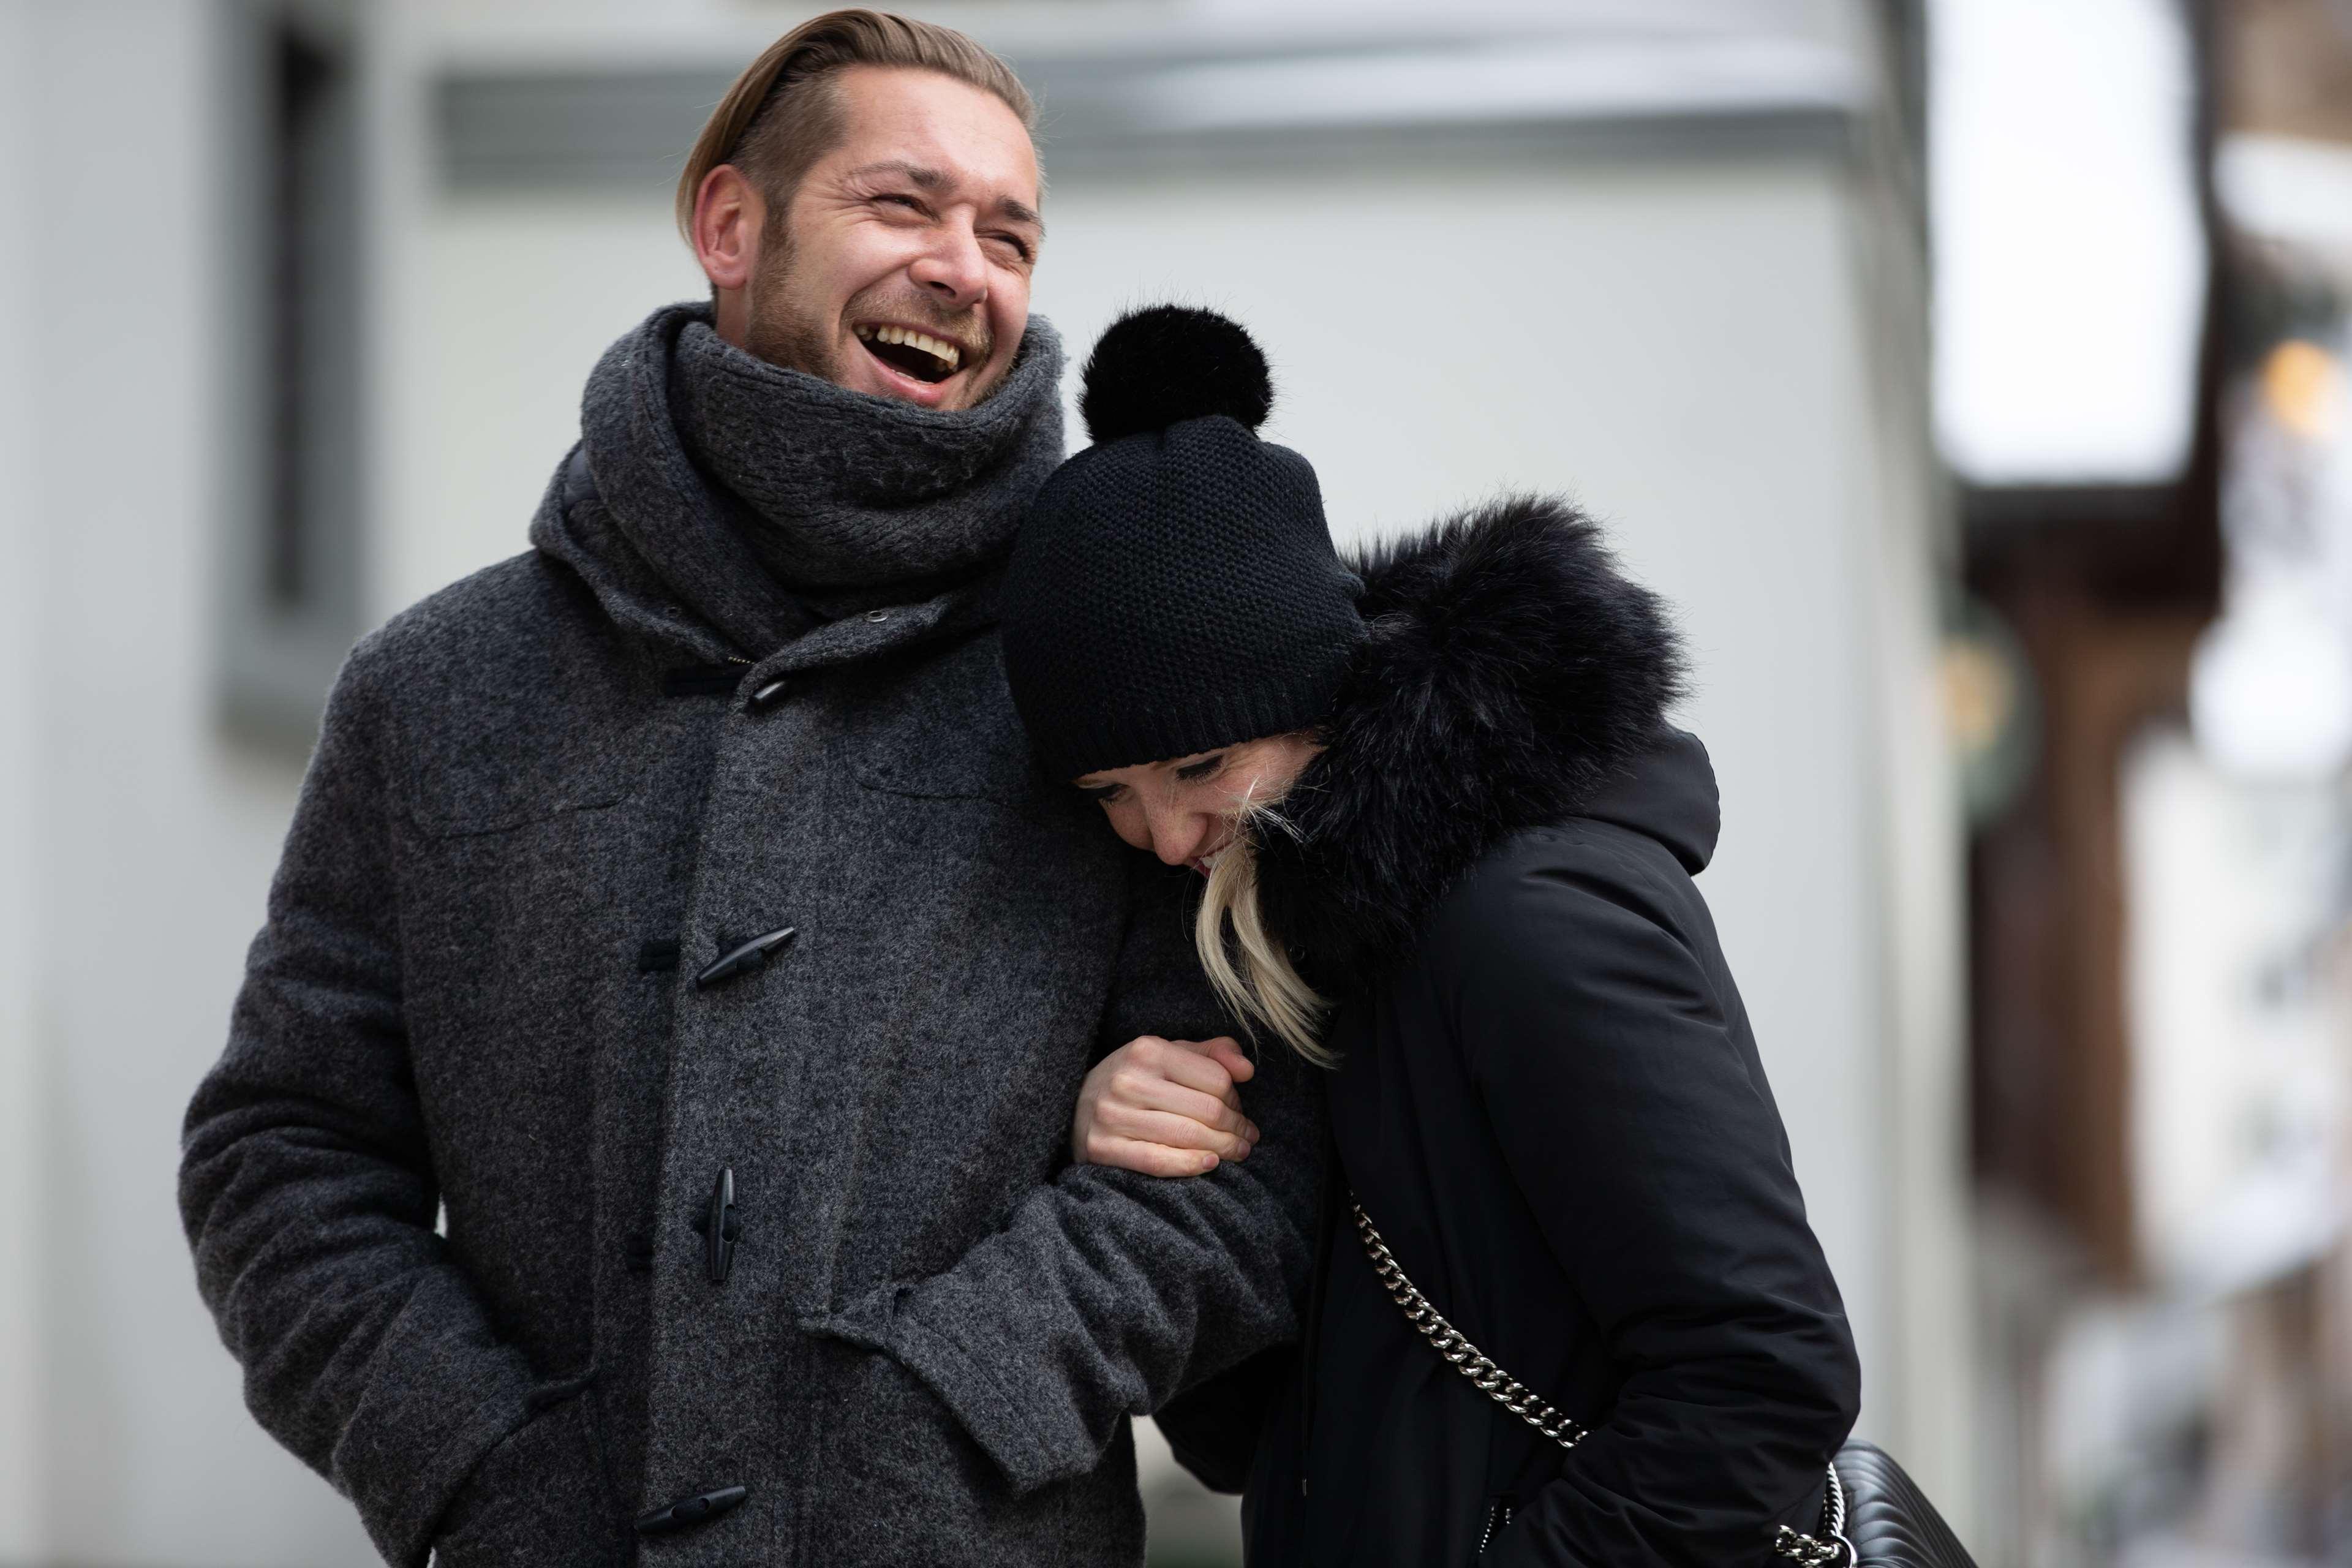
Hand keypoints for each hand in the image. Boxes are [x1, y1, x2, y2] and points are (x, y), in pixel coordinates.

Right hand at [1072, 1035, 1261, 1176]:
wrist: (1074, 1103)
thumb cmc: (1135, 1078)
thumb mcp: (1169, 1054)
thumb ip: (1212, 1054)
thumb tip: (1247, 1070)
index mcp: (1148, 1050)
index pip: (1216, 1079)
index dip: (1237, 1099)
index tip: (1240, 1112)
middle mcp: (1128, 1080)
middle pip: (1207, 1110)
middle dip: (1236, 1128)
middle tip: (1247, 1138)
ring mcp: (1113, 1115)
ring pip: (1188, 1136)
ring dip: (1223, 1149)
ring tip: (1236, 1152)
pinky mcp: (1103, 1148)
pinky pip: (1158, 1161)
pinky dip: (1190, 1165)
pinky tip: (1210, 1164)